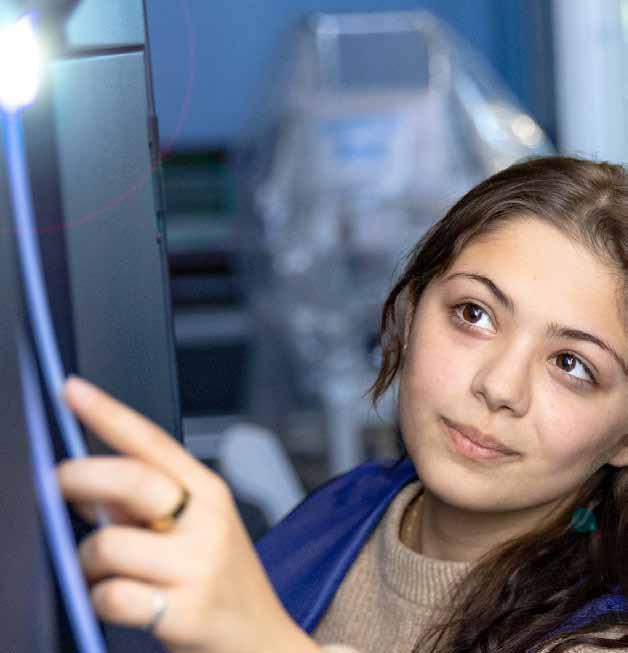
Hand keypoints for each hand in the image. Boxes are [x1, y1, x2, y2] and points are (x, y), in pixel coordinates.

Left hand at [56, 375, 320, 652]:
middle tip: (55, 484)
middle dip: (79, 478)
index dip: (108, 412)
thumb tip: (84, 485)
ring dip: (88, 560)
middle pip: (130, 480)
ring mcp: (198, 565)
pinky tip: (121, 600)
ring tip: (105, 570)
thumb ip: (146, 504)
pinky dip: (100, 599)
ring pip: (108, 545)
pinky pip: (111, 596)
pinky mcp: (185, 611)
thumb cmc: (219, 577)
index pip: (152, 441)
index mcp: (208, 491)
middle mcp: (207, 521)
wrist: (260, 637)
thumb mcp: (197, 527)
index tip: (71, 390)